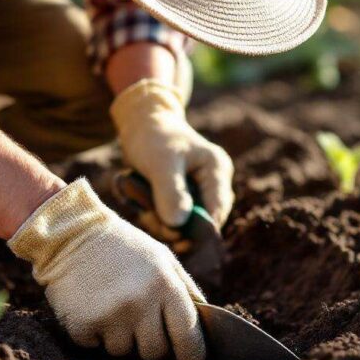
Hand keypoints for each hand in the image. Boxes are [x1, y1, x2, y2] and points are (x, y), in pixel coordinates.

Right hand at [8, 179, 206, 359]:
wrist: (71, 233)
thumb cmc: (124, 247)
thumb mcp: (163, 258)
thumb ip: (186, 291)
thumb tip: (205, 328)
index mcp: (166, 286)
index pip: (189, 340)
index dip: (191, 356)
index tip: (186, 358)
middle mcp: (141, 302)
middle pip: (156, 353)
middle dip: (150, 344)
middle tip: (139, 323)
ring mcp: (110, 315)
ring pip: (124, 353)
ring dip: (120, 338)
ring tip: (113, 309)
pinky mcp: (82, 324)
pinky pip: (95, 348)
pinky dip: (94, 335)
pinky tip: (92, 309)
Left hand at [111, 79, 234, 229]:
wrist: (142, 124)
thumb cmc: (153, 137)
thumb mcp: (160, 162)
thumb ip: (170, 192)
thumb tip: (178, 225)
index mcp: (217, 170)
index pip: (217, 211)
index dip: (199, 230)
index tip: (173, 236)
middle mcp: (214, 184)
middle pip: (203, 222)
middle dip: (175, 227)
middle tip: (148, 216)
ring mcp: (201, 192)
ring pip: (187, 224)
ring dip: (163, 223)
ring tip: (142, 208)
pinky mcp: (186, 199)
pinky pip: (175, 220)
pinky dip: (158, 219)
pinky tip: (144, 207)